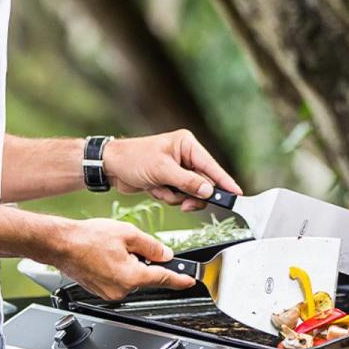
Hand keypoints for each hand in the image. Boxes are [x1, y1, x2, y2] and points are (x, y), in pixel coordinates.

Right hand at [52, 218, 195, 300]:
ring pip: (132, 278)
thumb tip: (166, 254)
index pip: (164, 279)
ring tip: (112, 249)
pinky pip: (119, 280)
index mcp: (131, 277)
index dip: (180, 279)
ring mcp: (110, 293)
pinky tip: (107, 256)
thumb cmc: (87, 238)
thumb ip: (152, 246)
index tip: (190, 281)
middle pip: (146, 276)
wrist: (60, 244)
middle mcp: (121, 290)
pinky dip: (119, 269)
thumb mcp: (128, 234)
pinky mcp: (101, 291)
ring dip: (130, 264)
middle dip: (144, 261)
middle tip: (129, 245)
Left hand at [103, 129, 241, 211]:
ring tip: (160, 189)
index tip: (237, 194)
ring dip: (175, 196)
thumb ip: (188, 182)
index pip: (211, 166)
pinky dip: (166, 196)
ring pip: (190, 192)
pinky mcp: (170, 180)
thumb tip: (209, 191)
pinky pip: (178, 195)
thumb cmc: (134, 159)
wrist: (111, 166)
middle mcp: (185, 156)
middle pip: (203, 183)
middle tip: (185, 204)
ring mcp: (178, 169)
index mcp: (187, 145)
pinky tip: (153, 189)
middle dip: (191, 194)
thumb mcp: (162, 171)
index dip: (224, 181)